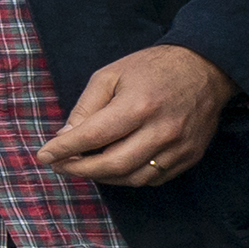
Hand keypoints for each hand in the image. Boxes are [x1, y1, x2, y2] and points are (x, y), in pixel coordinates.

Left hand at [40, 41, 235, 184]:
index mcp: (138, 106)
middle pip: (113, 165)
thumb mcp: (110, 75)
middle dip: (79, 170)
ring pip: (133, 177)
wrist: (204, 69)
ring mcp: (179, 147)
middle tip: (60, 166)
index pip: (94, 137)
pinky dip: (128, 177)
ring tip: (83, 167)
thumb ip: (86, 107)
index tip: (44, 156)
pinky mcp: (190, 156)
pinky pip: (153, 178)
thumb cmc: (151, 69)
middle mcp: (162, 131)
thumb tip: (65, 136)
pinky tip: (113, 168)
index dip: (65, 150)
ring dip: (102, 177)